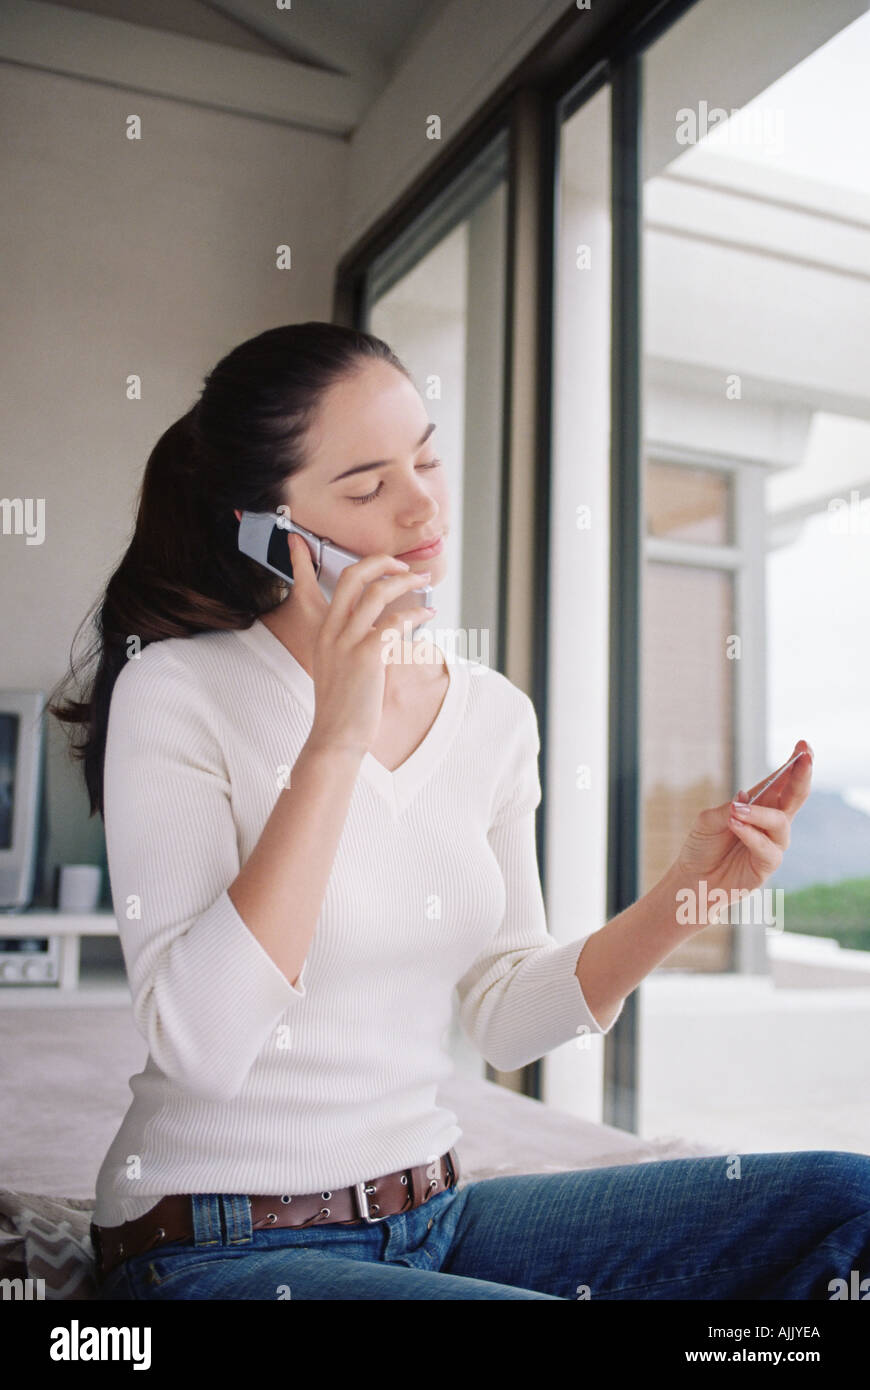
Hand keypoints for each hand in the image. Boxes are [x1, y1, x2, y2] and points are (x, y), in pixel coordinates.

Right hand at [289, 532, 433, 757]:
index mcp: (324, 631)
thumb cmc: (344, 709)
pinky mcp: (367, 656)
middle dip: (384, 562)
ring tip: (424, 582)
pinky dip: (416, 613)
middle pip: (355, 576)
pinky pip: (395, 622)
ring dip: (406, 582)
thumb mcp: (339, 668)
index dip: (361, 564)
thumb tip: (385, 629)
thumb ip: (354, 644)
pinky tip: (428, 614)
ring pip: (378, 593)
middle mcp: (332, 631)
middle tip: (406, 567)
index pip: (333, 582)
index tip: (386, 564)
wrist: (335, 739)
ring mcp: (347, 642)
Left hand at [672, 740, 813, 911]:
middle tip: (805, 757)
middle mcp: (770, 824)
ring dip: (760, 813)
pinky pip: (768, 849)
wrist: (692, 879)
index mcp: (759, 806)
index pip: (781, 782)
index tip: (803, 746)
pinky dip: (752, 835)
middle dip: (801, 776)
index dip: (794, 765)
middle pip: (794, 797)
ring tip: (735, 811)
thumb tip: (746, 796)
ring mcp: (771, 845)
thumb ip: (729, 808)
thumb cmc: (701, 847)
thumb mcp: (708, 820)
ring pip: (780, 823)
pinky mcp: (766, 866)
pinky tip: (736, 825)